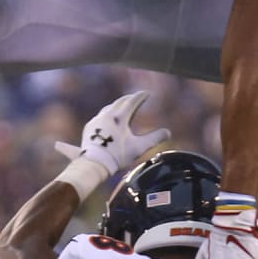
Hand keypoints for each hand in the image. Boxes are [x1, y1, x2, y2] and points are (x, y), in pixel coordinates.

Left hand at [54, 91, 171, 172]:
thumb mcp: (139, 147)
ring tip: (122, 107)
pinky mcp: (89, 128)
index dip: (140, 96)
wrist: (94, 164)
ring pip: (108, 108)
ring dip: (117, 105)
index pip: (132, 102)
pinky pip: (100, 117)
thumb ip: (155, 138)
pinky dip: (107, 115)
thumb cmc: (117, 156)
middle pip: (119, 102)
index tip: (147, 93)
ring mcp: (96, 121)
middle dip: (129, 98)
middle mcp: (106, 115)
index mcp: (119, 118)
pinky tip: (108, 120)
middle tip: (135, 97)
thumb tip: (168, 132)